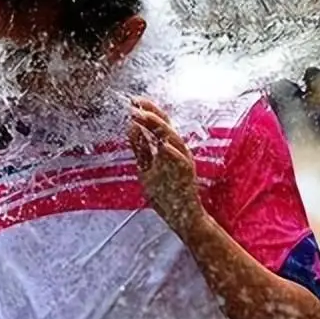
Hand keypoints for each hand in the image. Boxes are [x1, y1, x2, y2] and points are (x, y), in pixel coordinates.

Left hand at [127, 97, 207, 238]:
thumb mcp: (147, 167)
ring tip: (144, 116)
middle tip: (135, 104)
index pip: (158, 124)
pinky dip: (172, 151)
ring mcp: (183, 160)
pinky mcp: (187, 173)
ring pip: (173, 138)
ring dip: (158, 127)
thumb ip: (141, 148)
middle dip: (151, 113)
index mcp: (168, 147)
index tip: (132, 102)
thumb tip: (131, 126)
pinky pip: (180, 160)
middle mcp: (177, 150)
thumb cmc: (166, 192)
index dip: (146, 111)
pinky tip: (162, 144)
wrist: (183, 216)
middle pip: (166, 126)